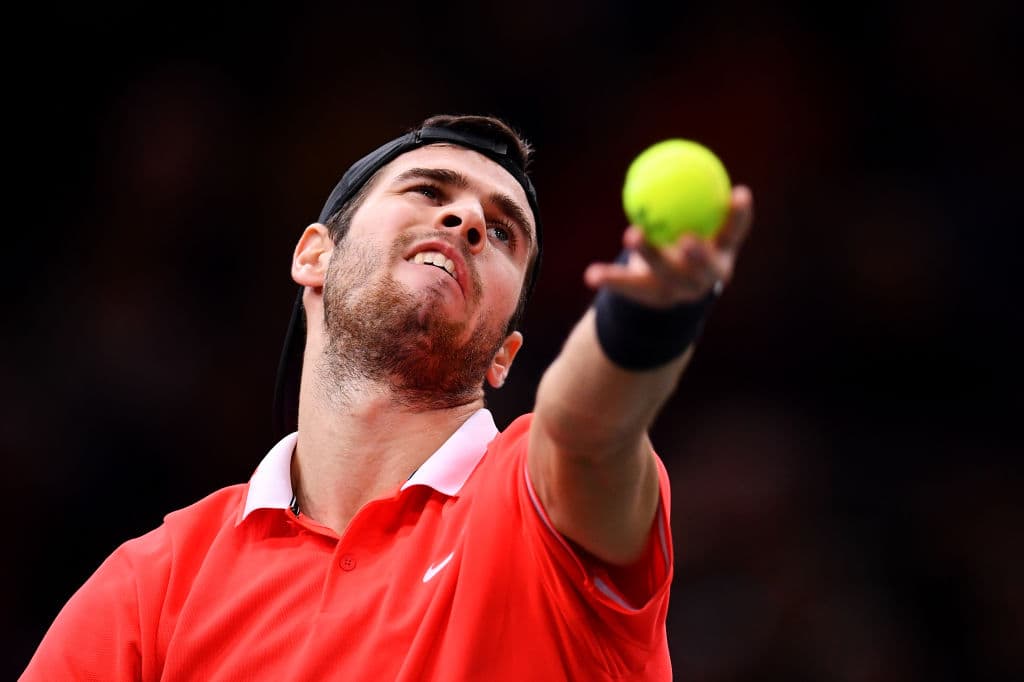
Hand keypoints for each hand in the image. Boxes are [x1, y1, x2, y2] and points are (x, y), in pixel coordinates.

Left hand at [584, 186, 753, 307]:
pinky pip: (630, 287)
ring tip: (632, 234)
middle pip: (704, 267)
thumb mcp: (690, 219)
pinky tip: (590, 274)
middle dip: (699, 255)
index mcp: (721, 254)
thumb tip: (669, 154)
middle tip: (686, 239)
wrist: (668, 285)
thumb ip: (685, 196)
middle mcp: (705, 276)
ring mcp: (680, 291)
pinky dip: (611, 278)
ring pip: (664, 275)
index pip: (734, 234)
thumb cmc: (682, 239)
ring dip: (648, 254)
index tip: (739, 193)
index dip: (740, 216)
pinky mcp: (653, 300)